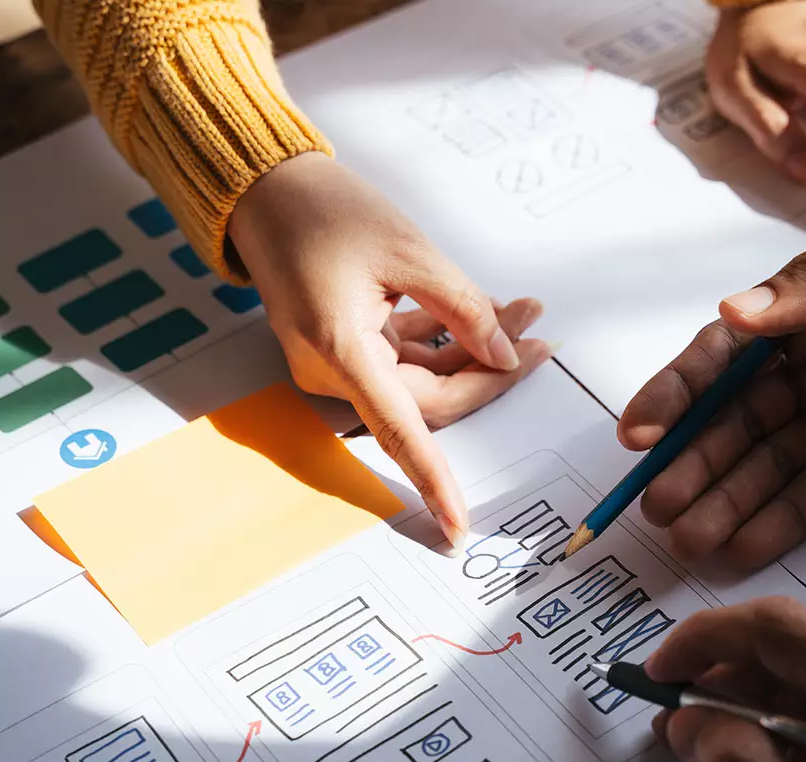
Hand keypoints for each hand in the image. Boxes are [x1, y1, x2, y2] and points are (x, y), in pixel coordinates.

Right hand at [229, 152, 550, 544]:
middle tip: (539, 335)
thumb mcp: (409, 250)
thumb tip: (506, 356)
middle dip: (488, 373)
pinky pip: (404, 362)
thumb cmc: (324, 210)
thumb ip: (464, 307)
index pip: (399, 431)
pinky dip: (444, 343)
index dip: (433, 481)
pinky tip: (484, 315)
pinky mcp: (344, 350)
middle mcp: (330, 371)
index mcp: (339, 349)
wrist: (266, 191)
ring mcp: (336, 364)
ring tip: (523, 312)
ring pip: (422, 382)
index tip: (456, 526)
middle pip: (428, 402)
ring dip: (473, 354)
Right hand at [618, 235, 805, 568]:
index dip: (678, 393)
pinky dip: (776, 522)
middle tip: (658, 508)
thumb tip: (734, 312)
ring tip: (687, 542)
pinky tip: (738, 548)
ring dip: (724, 502)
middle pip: (737, 420)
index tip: (638, 435)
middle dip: (694, 464)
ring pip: (768, 466)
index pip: (726, 354)